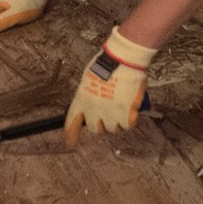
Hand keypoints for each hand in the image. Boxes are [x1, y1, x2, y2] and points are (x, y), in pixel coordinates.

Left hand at [65, 28, 156, 144]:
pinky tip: (132, 108)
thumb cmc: (107, 64)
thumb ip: (89, 94)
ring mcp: (109, 114)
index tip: (71, 143)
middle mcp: (93, 110)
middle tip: (110, 114)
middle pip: (95, 129)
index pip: (72, 122)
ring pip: (113, 128)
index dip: (71, 135)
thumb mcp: (89, 79)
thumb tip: (94, 103)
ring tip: (123, 106)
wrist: (123, 60)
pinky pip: (127, 125)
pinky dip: (130, 119)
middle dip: (102, 124)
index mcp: (81, 100)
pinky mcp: (125, 115)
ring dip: (117, 121)